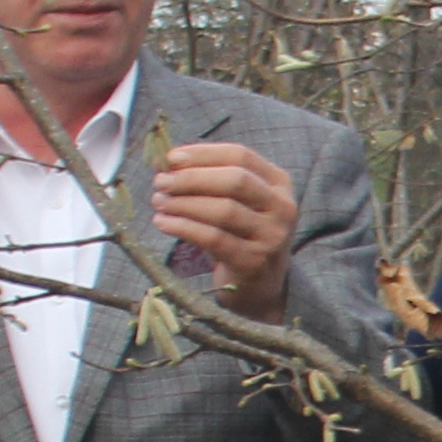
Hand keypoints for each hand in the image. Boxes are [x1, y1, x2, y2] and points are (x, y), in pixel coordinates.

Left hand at [149, 141, 297, 323]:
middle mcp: (282, 207)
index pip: (240, 156)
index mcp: (278, 184)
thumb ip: (206, 179)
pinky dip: (184, 228)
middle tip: (161, 182)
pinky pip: (214, 239)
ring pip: (224, 210)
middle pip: (235, 180)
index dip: (203, 154)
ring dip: (184, 203)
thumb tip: (162, 162)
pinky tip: (163, 223)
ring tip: (159, 203)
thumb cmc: (240, 236)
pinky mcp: (254, 262)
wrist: (260, 287)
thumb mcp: (233, 203)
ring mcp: (271, 236)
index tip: (171, 158)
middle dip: (192, 178)